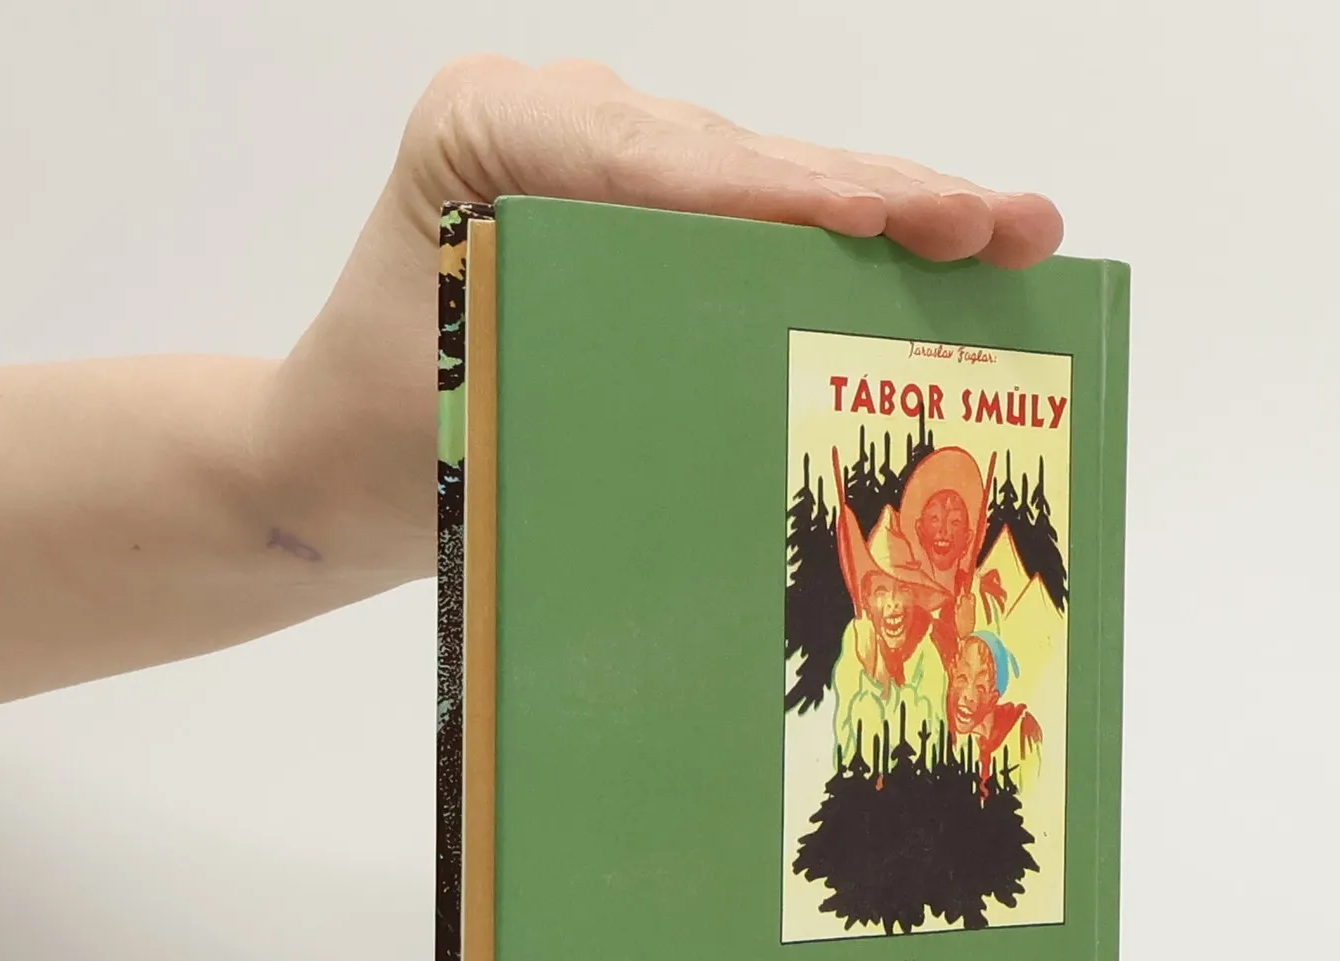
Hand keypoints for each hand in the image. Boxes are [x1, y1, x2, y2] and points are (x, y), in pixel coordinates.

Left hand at [262, 58, 1064, 579]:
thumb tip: (761, 397)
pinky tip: (940, 255)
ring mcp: (602, 154)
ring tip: (1007, 232)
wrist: (331, 463)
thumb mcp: (479, 407)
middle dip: (877, 193)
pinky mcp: (639, 206)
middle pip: (738, 156)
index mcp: (490, 131)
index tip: (893, 217)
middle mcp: (553, 118)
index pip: (660, 159)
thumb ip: (600, 373)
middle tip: (1003, 221)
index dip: (787, 194)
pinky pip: (753, 218)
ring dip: (888, 211)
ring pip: (765, 178)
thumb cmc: (385, 441)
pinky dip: (844, 245)